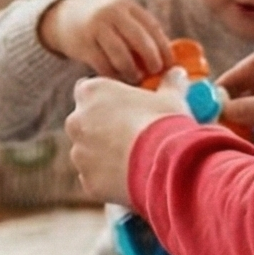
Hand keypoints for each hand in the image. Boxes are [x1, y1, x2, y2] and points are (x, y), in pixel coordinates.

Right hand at [39, 0, 173, 82]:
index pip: (152, 27)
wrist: (64, 19)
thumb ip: (141, 34)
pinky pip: (103, 65)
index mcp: (127, 6)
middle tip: (155, 72)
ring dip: (131, 70)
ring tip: (136, 78)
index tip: (171, 64)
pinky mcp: (82, 44)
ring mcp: (96, 28)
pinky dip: (113, 75)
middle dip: (151, 58)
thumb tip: (168, 62)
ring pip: (120, 54)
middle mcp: (112, 13)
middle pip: (139, 39)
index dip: (164, 47)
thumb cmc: (104, 25)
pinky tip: (118, 80)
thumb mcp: (122, 19)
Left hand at [63, 77, 186, 207]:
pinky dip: (109, 178)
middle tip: (130, 132)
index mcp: (91, 92)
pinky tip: (132, 176)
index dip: (105, 97)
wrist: (165, 165)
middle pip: (84, 122)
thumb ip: (170, 83)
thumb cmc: (165, 123)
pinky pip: (96, 177)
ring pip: (88, 152)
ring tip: (135, 158)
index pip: (87, 89)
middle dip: (102, 127)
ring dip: (105, 154)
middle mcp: (76, 121)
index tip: (123, 104)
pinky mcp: (87, 181)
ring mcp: (79, 153)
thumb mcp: (172, 97)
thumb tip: (177, 73)